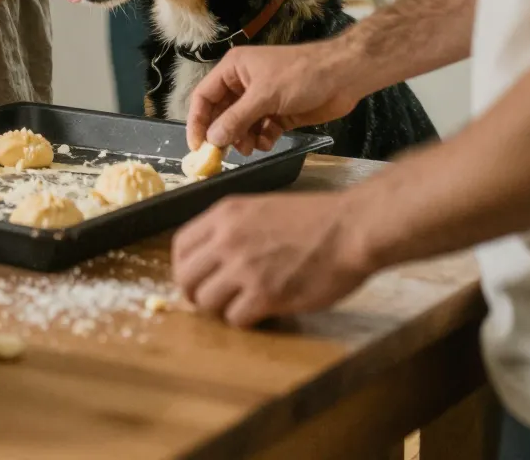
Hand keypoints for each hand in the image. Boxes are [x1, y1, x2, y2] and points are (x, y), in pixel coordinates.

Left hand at [173, 191, 374, 324]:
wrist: (350, 229)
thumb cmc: (315, 218)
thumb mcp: (262, 209)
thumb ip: (234, 228)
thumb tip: (214, 255)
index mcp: (225, 215)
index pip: (180, 246)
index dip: (184, 267)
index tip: (196, 277)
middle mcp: (227, 240)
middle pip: (186, 277)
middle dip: (195, 292)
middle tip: (213, 299)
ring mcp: (244, 269)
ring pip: (206, 301)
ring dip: (220, 308)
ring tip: (241, 304)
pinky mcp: (265, 295)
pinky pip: (235, 318)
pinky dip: (245, 320)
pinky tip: (261, 312)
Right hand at [187, 41, 365, 154]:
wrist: (343, 76)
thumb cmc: (301, 75)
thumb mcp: (264, 96)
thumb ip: (236, 119)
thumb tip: (213, 139)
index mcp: (234, 69)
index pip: (204, 97)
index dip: (197, 121)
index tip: (197, 146)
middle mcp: (244, 84)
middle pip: (222, 114)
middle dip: (223, 133)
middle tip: (223, 155)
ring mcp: (262, 99)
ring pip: (241, 125)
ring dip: (243, 138)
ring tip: (251, 147)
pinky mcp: (278, 113)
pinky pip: (260, 130)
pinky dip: (261, 139)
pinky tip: (267, 142)